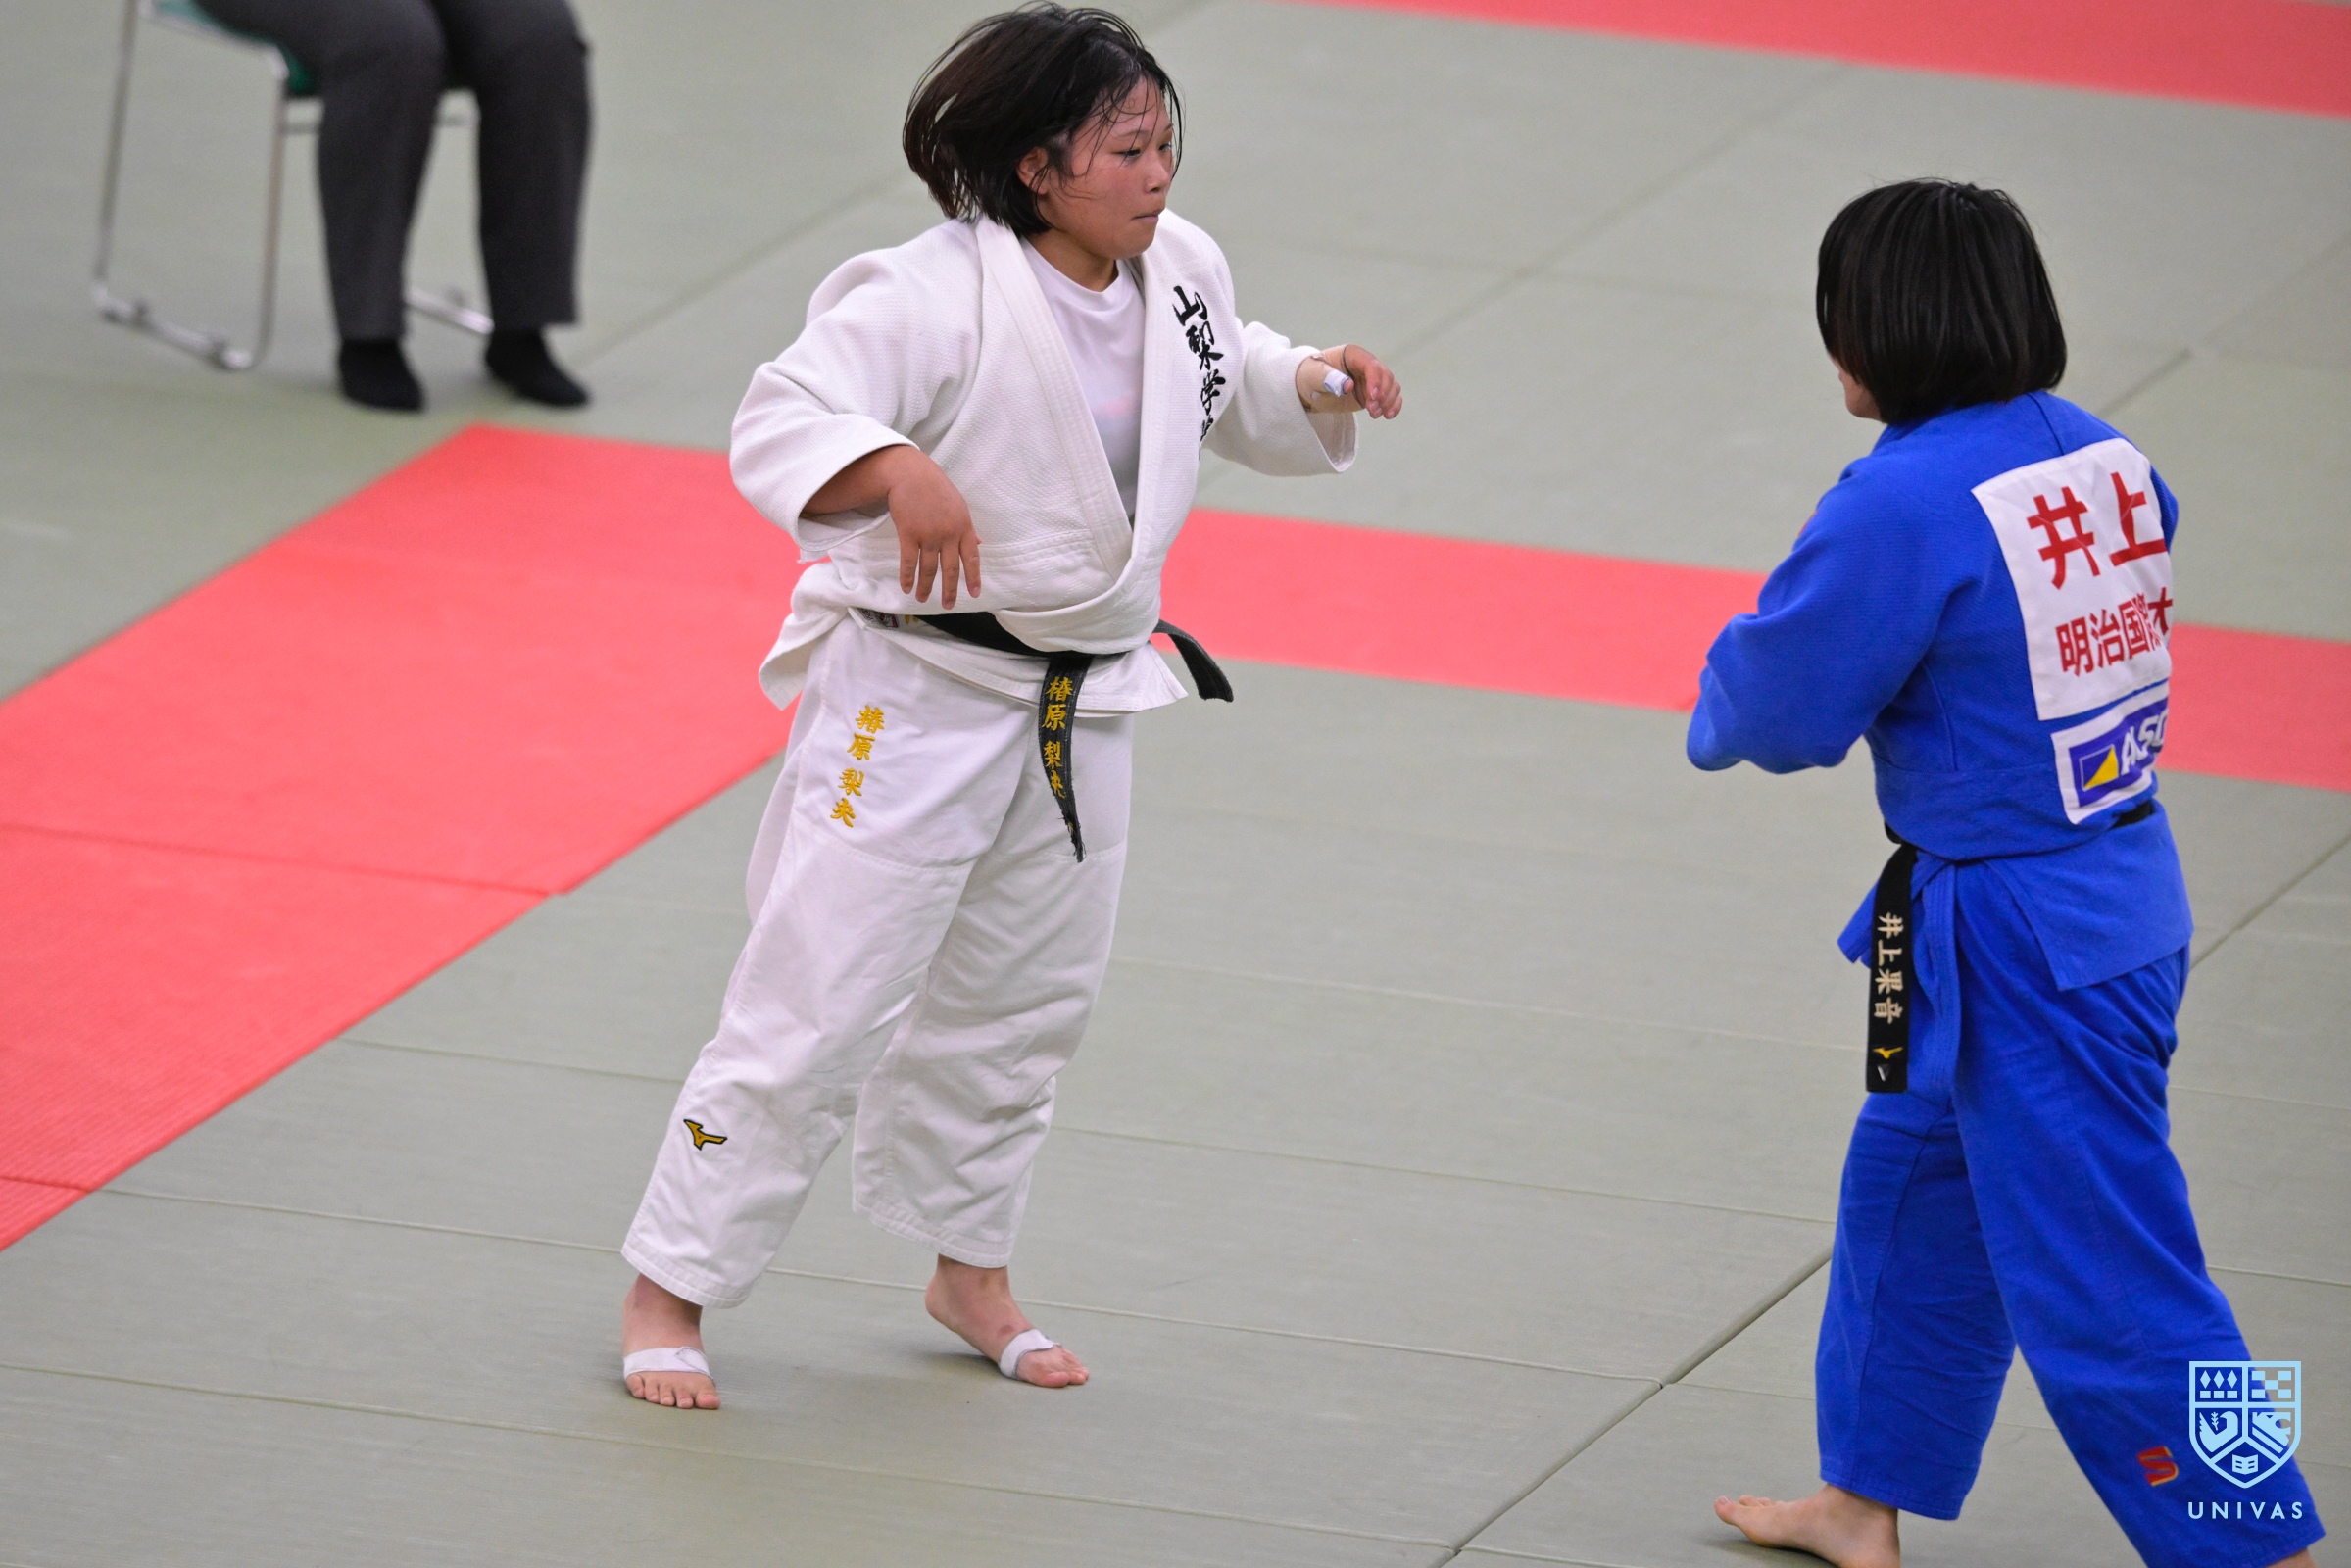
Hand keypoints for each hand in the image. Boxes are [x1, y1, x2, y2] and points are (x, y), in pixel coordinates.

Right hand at [885, 452, 981, 606]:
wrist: (910, 474)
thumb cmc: (936, 488)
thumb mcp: (959, 506)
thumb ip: (967, 528)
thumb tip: (979, 543)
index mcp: (963, 527)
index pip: (972, 558)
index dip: (973, 577)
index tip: (975, 594)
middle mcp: (948, 534)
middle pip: (950, 569)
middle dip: (949, 590)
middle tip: (948, 605)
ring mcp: (929, 535)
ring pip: (928, 569)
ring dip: (925, 587)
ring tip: (922, 599)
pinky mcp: (909, 534)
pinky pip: (909, 562)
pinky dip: (907, 577)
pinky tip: (907, 588)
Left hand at [1296, 344, 1402, 418]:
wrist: (1308, 389)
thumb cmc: (1310, 377)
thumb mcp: (1315, 376)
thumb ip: (1330, 378)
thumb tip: (1348, 385)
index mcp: (1353, 354)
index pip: (1371, 365)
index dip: (1375, 380)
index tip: (1372, 397)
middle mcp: (1366, 365)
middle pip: (1386, 376)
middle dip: (1383, 393)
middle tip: (1372, 409)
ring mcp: (1371, 379)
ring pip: (1391, 386)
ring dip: (1388, 401)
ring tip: (1375, 414)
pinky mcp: (1373, 393)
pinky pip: (1391, 397)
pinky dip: (1393, 405)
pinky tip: (1388, 415)